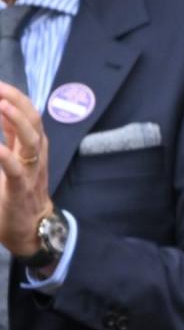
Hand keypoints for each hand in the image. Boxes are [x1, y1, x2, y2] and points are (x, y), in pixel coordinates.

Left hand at [0, 83, 52, 256]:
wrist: (30, 233)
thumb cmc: (16, 197)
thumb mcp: (12, 162)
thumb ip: (8, 139)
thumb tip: (2, 112)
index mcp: (31, 150)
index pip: (30, 116)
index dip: (15, 96)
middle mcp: (35, 159)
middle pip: (35, 123)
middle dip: (16, 101)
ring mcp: (30, 174)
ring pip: (32, 142)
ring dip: (17, 121)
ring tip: (0, 104)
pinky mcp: (19, 190)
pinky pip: (15, 170)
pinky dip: (5, 156)